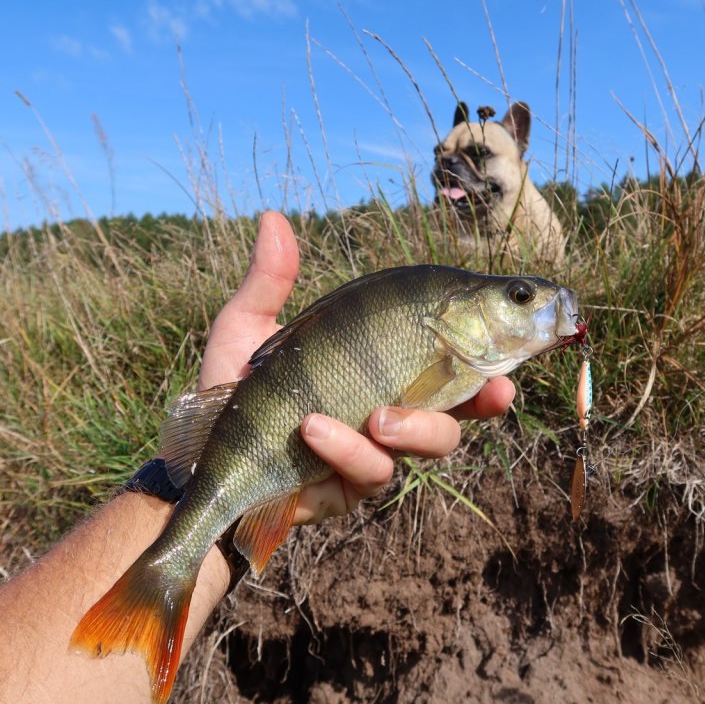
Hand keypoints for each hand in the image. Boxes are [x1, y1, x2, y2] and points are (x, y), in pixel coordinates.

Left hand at [199, 211, 515, 524]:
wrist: (200, 457)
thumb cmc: (233, 390)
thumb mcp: (247, 327)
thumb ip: (271, 281)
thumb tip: (272, 217)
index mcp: (380, 364)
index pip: (446, 353)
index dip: (483, 347)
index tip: (504, 334)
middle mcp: (391, 405)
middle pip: (461, 402)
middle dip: (487, 397)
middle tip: (496, 390)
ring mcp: (377, 448)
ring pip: (434, 442)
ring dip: (416, 427)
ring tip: (377, 417)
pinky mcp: (353, 485)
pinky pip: (373, 469)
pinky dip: (347, 447)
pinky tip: (314, 430)